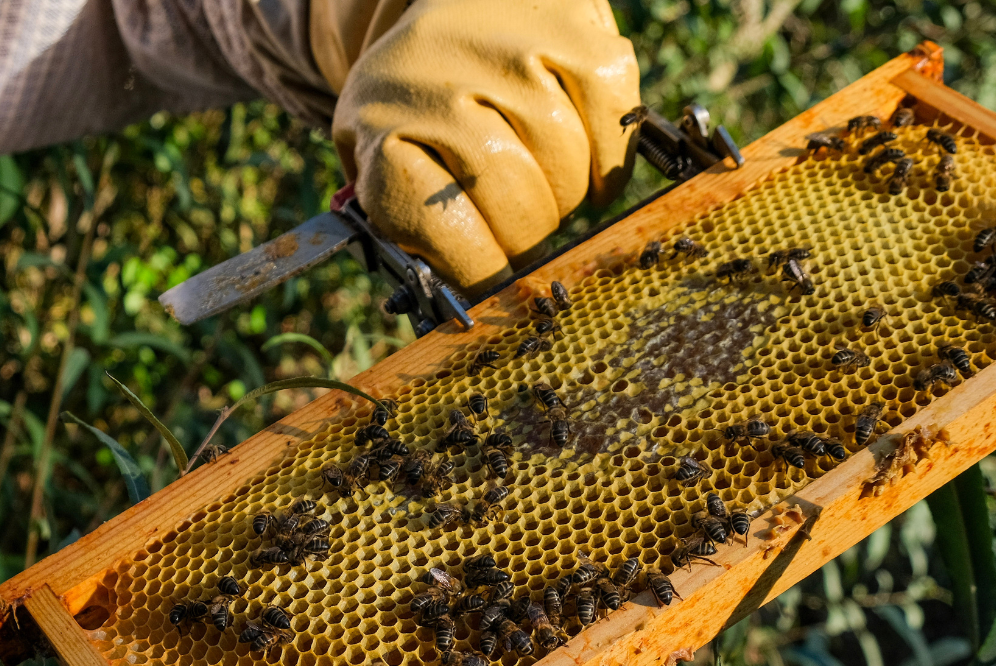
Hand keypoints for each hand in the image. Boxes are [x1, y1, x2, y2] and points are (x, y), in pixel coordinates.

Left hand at [328, 0, 640, 292]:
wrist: (449, 1)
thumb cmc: (418, 106)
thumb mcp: (382, 156)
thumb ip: (405, 225)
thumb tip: (457, 306)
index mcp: (381, 120)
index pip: (436, 224)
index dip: (474, 271)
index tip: (489, 290)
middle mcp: (441, 74)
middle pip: (512, 198)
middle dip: (525, 238)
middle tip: (523, 241)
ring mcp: (510, 47)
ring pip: (566, 165)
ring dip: (568, 200)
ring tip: (549, 196)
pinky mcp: (573, 25)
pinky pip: (614, 118)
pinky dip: (610, 162)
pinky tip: (590, 173)